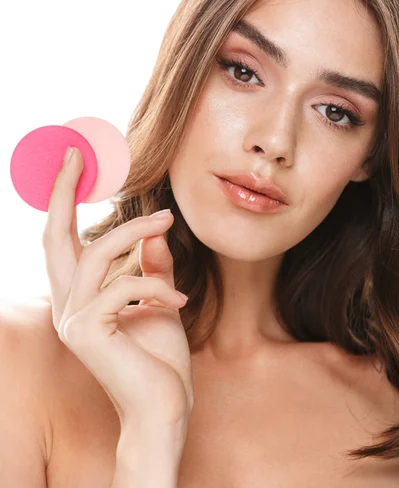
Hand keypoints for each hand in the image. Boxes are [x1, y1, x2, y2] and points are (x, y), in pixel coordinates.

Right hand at [42, 147, 193, 428]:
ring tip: (168, 220)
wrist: (164, 410)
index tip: (75, 163)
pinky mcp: (89, 334)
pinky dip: (154, 285)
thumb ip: (152, 267)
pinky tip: (180, 300)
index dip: (63, 199)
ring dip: (135, 231)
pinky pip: (122, 288)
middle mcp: (66, 306)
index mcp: (78, 298)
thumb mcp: (158, 301)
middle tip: (78, 154)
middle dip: (61, 191)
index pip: (62, 240)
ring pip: (96, 254)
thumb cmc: (159, 359)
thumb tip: (154, 229)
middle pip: (53, 237)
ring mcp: (73, 321)